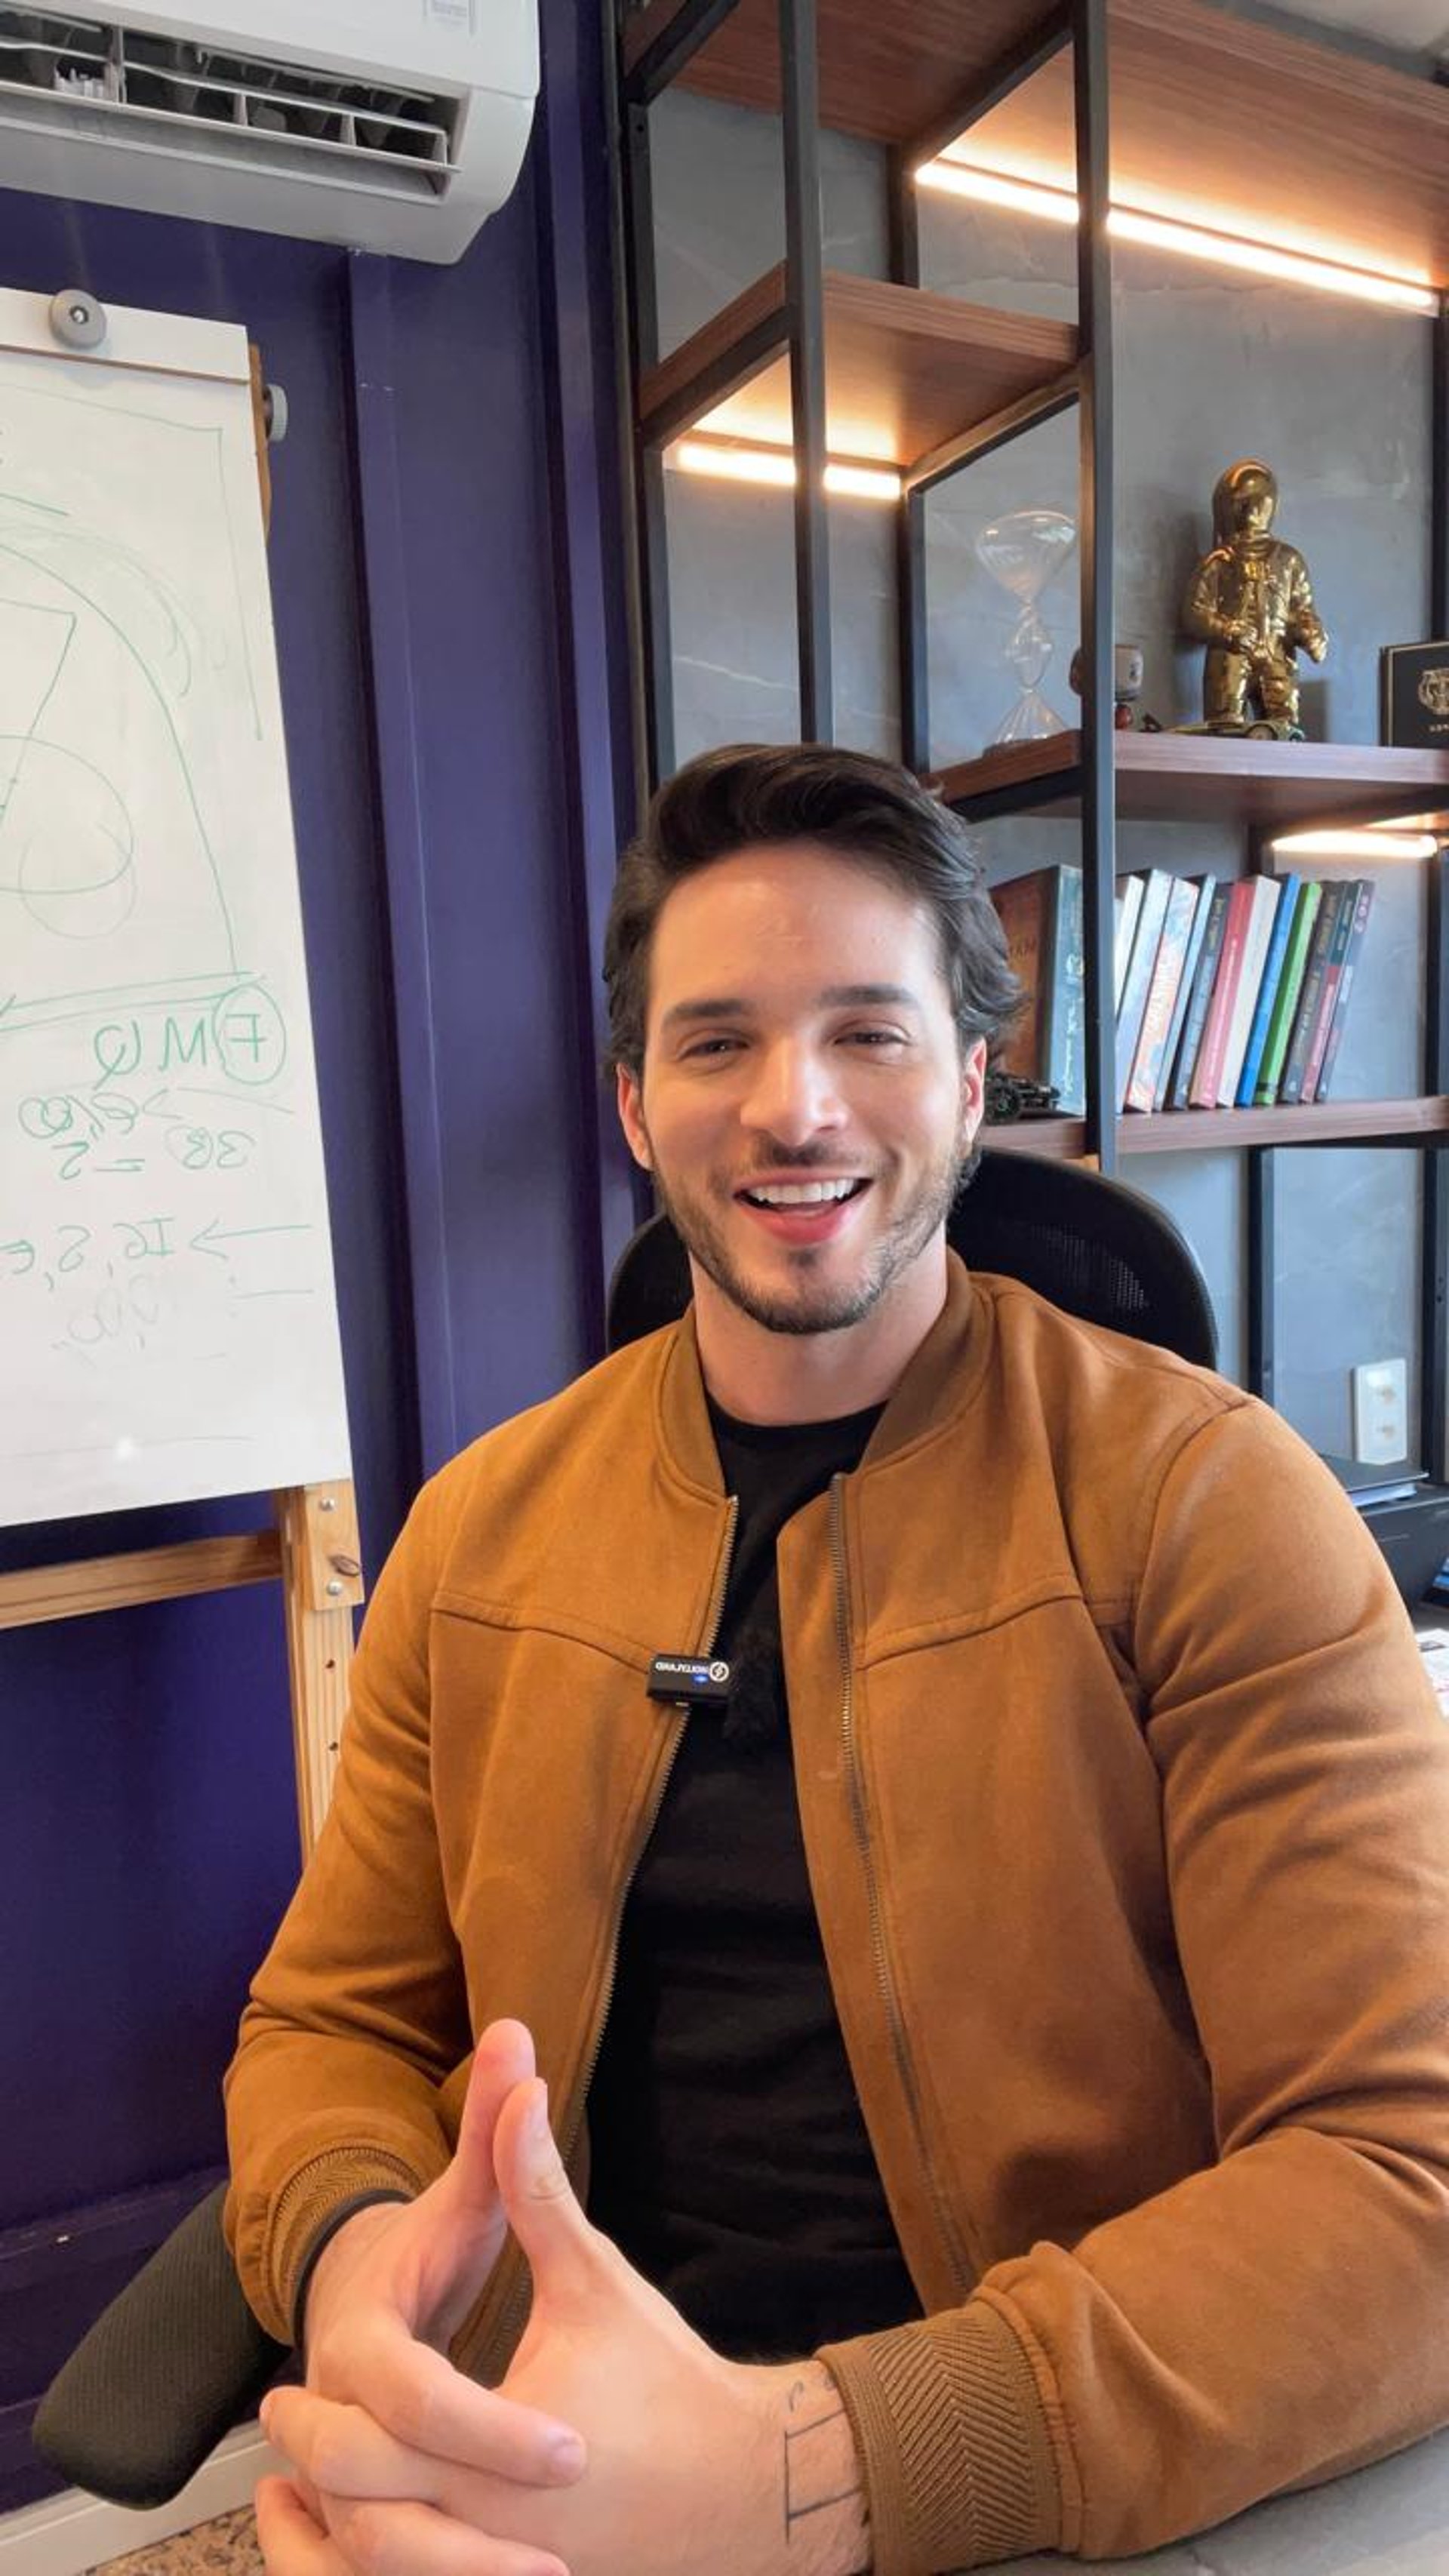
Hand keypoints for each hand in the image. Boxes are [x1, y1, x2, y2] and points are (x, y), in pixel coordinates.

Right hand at [256, 2022, 586, 2575]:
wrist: (349, 2309)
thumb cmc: (422, 2255)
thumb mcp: (461, 2199)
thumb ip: (493, 2130)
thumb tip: (519, 2031)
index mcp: (363, 2345)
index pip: (415, 2399)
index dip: (492, 2430)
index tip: (576, 2450)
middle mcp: (335, 2418)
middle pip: (378, 2505)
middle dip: (474, 2536)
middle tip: (569, 2546)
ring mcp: (332, 2478)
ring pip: (368, 2564)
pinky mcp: (347, 2521)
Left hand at [263, 2076, 867, 2575]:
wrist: (741, 2479)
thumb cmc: (661, 2376)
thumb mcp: (591, 2276)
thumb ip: (535, 2183)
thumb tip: (518, 2071)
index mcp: (499, 2454)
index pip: (382, 2436)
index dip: (336, 2408)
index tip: (290, 2383)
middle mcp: (490, 2526)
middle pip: (360, 2514)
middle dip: (314, 2463)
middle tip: (280, 2414)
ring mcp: (503, 2569)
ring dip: (327, 2540)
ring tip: (291, 2486)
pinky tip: (343, 2543)